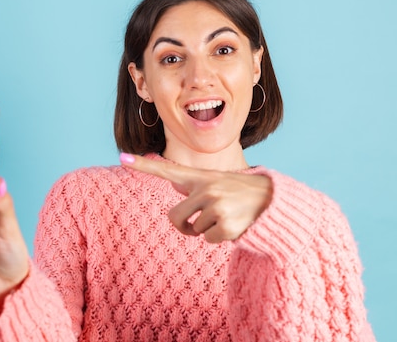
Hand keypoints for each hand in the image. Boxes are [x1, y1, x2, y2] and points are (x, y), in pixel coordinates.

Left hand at [119, 153, 271, 242]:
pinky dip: (220, 238)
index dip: (143, 165)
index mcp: (200, 177)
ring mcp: (216, 206)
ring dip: (209, 230)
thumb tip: (175, 185)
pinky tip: (235, 224)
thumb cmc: (240, 192)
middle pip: (175, 218)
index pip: (167, 170)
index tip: (122, 157)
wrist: (273, 200)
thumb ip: (194, 185)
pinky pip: (209, 240)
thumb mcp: (217, 182)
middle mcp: (206, 188)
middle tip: (202, 224)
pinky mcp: (226, 224)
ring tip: (228, 216)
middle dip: (185, 227)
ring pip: (195, 231)